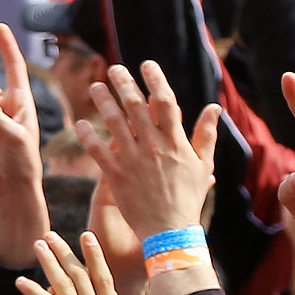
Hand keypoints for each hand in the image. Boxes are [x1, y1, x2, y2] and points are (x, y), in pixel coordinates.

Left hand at [78, 60, 220, 246]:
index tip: (146, 64)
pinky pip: (98, 151)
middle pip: (136, 107)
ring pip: (115, 124)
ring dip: (104, 102)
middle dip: (124, 84)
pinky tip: (80, 123)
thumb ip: (206, 135)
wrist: (169, 230)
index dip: (155, 80)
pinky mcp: (116, 175)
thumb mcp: (203, 166)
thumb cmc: (188, 198)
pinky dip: (88, 136)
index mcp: (175, 142)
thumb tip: (214, 107)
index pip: (165, 102)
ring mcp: (133, 160)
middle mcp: (153, 147)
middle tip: (113, 68)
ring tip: (95, 87)